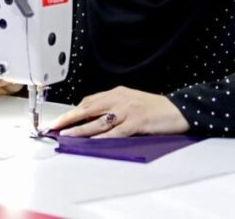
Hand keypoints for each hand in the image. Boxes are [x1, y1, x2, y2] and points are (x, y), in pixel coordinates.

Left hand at [50, 86, 188, 137]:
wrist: (179, 109)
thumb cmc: (155, 107)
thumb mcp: (131, 101)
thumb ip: (114, 107)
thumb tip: (93, 118)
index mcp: (117, 93)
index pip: (89, 101)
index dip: (73, 110)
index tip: (61, 119)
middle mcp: (119, 99)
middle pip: (88, 108)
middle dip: (69, 118)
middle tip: (54, 125)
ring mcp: (127, 111)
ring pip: (98, 121)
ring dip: (80, 129)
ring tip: (66, 135)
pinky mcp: (136, 123)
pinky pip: (115, 132)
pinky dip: (101, 137)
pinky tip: (90, 142)